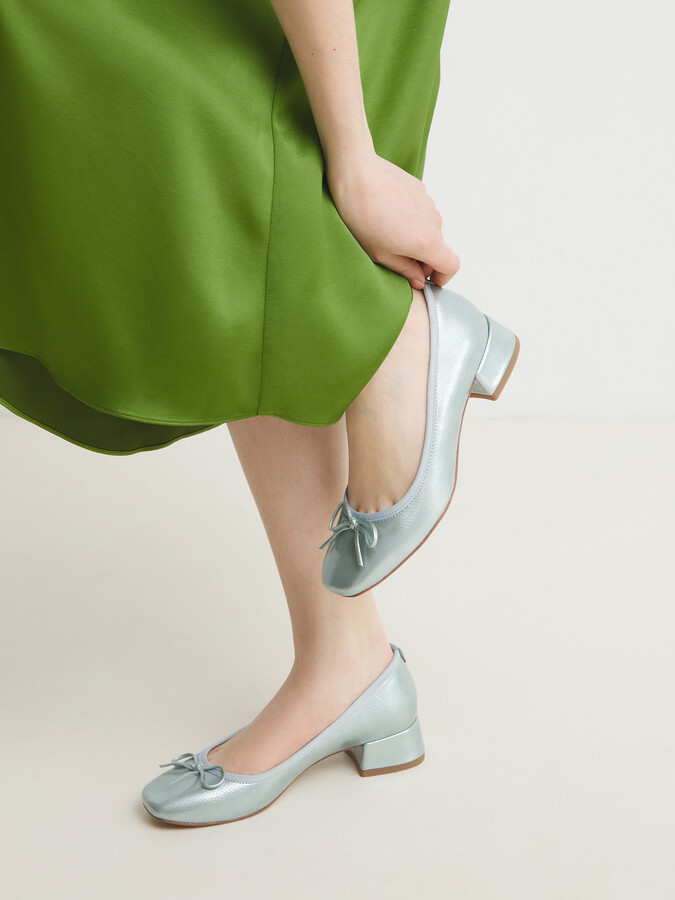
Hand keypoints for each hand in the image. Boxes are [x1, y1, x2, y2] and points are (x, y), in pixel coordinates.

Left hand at [326, 151, 459, 289]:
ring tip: (387, 235)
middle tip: (399, 261)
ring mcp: (429, 203)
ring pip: (429, 229)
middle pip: (438, 247)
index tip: (430, 281)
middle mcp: (435, 222)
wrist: (356, 174)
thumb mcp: (380, 254)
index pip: (452, 265)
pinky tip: (387, 216)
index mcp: (427, 242)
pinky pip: (421, 212)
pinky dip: (411, 220)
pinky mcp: (420, 189)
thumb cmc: (362, 217)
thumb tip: (418, 279)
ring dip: (416, 237)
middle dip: (424, 259)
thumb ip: (405, 270)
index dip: (443, 277)